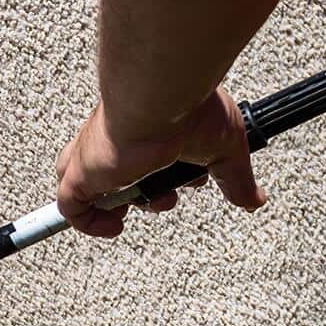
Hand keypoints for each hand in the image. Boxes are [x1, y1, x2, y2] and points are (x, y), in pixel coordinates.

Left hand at [55, 87, 266, 236]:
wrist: (161, 100)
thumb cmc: (189, 110)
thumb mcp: (225, 147)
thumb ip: (235, 177)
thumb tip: (255, 199)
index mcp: (144, 130)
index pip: (142, 158)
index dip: (165, 179)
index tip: (189, 181)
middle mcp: (115, 144)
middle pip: (114, 177)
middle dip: (145, 196)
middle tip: (167, 196)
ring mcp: (94, 159)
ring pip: (88, 189)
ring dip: (118, 206)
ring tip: (144, 202)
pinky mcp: (80, 174)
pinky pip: (70, 207)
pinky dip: (89, 223)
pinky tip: (115, 225)